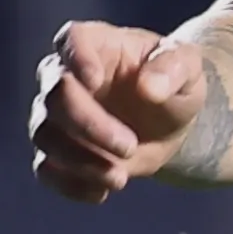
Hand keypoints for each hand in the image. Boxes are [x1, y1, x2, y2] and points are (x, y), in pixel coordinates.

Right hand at [31, 20, 208, 199]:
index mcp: (96, 44)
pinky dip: (70, 185)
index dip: (77, 59)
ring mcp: (55, 115)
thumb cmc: (174, 81)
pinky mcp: (57, 150)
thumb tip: (148, 88)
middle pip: (54, 96)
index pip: (71, 40)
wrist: (168, 121)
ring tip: (120, 178)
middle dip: (89, 126)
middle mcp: (65, 75)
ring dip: (80, 161)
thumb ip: (173, 68)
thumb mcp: (187, 68)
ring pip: (45, 135)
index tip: (95, 81)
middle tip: (130, 146)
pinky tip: (102, 192)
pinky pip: (45, 169)